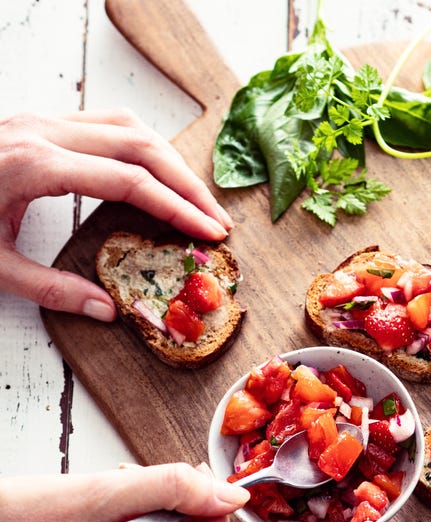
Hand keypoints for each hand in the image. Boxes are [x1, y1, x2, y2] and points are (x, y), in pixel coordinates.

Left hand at [0, 110, 232, 319]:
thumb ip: (51, 288)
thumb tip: (106, 312)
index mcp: (33, 165)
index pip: (130, 180)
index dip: (178, 207)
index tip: (211, 232)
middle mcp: (42, 131)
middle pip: (141, 144)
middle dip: (187, 183)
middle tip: (216, 220)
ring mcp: (40, 120)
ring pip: (128, 125)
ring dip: (170, 160)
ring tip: (195, 199)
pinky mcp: (39, 121)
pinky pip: (108, 123)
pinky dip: (143, 147)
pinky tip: (155, 174)